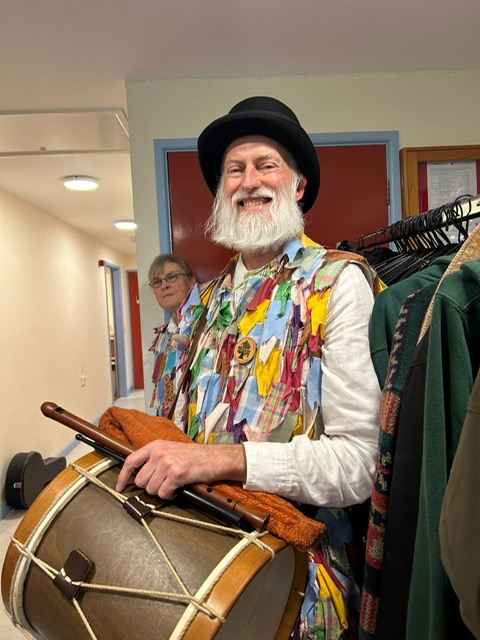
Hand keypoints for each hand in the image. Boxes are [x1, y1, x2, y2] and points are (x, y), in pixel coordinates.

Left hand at [115, 440, 246, 498]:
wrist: (214, 458)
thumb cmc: (194, 456)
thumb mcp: (170, 449)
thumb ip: (154, 459)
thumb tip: (140, 476)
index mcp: (155, 446)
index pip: (130, 461)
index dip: (123, 477)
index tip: (120, 487)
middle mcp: (159, 453)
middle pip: (140, 480)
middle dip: (150, 486)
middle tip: (162, 484)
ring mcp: (167, 463)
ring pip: (151, 489)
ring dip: (161, 491)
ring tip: (172, 485)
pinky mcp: (176, 474)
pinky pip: (163, 493)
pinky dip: (170, 495)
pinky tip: (177, 489)